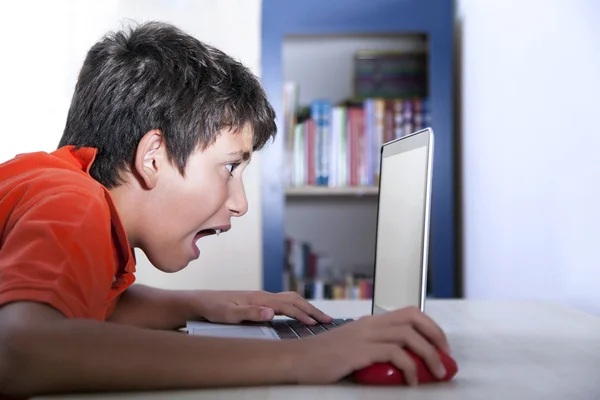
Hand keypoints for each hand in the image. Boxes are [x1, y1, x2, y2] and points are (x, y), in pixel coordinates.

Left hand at [193, 290, 332, 324]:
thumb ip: (251, 313)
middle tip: (327, 320)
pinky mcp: (259, 301)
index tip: (315, 324)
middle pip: (294, 300)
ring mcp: (262, 297)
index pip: (288, 306)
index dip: (302, 315)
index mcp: (260, 298)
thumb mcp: (229, 315)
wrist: (201, 302)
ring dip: (306, 307)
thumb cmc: (214, 309)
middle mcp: (264, 296)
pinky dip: (297, 306)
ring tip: (318, 317)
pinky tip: (299, 313)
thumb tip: (272, 312)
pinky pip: (284, 302)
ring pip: (291, 299)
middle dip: (312, 309)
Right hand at [289, 306, 450, 385]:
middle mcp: (370, 324)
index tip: (440, 345)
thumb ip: (375, 349)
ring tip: (437, 371)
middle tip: (445, 356)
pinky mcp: (360, 351)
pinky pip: (395, 354)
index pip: (408, 313)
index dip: (430, 326)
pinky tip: (411, 381)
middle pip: (414, 318)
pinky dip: (410, 367)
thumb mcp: (354, 348)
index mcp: (370, 322)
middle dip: (436, 335)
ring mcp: (365, 335)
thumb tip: (402, 361)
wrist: (298, 360)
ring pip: (409, 335)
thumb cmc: (323, 357)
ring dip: (429, 354)